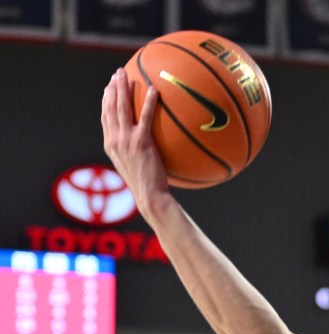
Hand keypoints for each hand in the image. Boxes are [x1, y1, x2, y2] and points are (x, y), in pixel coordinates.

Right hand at [100, 68, 169, 211]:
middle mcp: (114, 139)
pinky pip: (145, 118)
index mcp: (110, 144)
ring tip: (126, 74)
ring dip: (122, 88)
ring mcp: (125, 140)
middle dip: (112, 87)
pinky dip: (149, 102)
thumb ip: (134, 150)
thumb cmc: (146, 184)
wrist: (149, 196)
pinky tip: (153, 90)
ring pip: (121, 108)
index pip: (105, 117)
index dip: (106, 100)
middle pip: (110, 107)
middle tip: (117, 73)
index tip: (109, 87)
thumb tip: (145, 142)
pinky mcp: (140, 143)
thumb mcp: (134, 165)